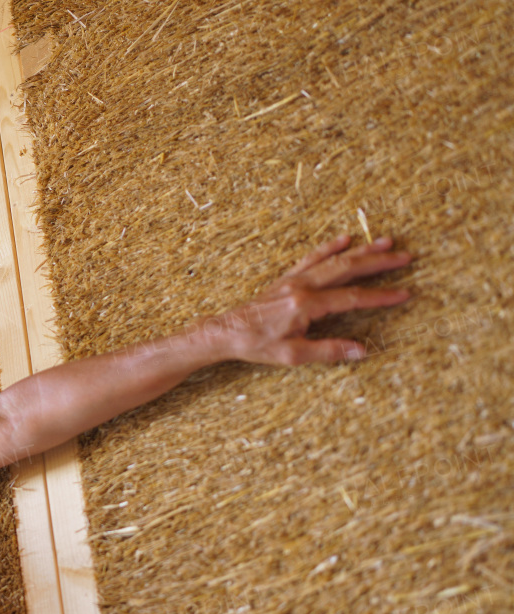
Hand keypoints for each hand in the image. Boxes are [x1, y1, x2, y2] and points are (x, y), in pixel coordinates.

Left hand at [203, 234, 412, 364]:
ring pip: (332, 260)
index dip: (380, 296)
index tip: (404, 294)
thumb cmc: (256, 345)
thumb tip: (361, 350)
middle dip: (378, 263)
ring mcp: (293, 280)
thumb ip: (328, 351)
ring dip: (361, 251)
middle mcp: (301, 286)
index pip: (352, 298)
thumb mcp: (292, 355)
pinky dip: (329, 248)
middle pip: (346, 269)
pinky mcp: (286, 279)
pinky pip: (311, 258)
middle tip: (405, 256)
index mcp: (305, 305)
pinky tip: (345, 239)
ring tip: (386, 242)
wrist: (225, 332)